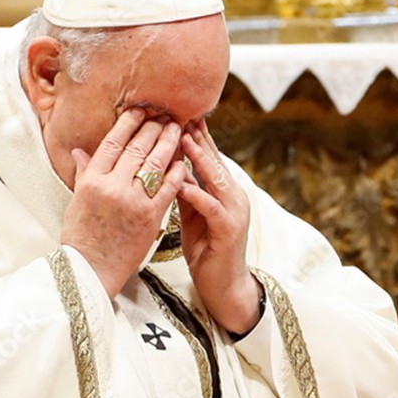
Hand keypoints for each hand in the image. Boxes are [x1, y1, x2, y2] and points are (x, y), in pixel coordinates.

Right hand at [61, 108, 188, 296]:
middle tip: (165, 114)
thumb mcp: (77, 201)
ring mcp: (133, 201)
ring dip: (168, 143)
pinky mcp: (150, 216)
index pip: (112, 142)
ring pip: (155, 163)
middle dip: (153, 128)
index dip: (128, 123)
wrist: (90, 270)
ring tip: (176, 129)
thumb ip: (84, 174)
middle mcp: (112, 186)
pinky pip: (168, 188)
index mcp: (91, 180)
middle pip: (137, 148)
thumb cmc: (81, 237)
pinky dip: (176, 171)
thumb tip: (81, 151)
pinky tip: (182, 160)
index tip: (140, 111)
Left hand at [178, 120, 261, 333]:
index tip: (177, 111)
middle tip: (181, 111)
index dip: (194, 133)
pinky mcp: (229, 230)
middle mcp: (232, 195)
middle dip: (198, 136)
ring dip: (199, 158)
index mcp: (223, 190)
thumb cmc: (204, 248)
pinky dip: (197, 193)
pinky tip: (182, 183)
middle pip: (214, 159)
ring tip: (183, 138)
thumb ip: (182, 188)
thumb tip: (163, 164)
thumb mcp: (190, 213)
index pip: (208, 155)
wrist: (223, 285)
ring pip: (216, 178)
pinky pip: (211, 207)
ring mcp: (234, 211)